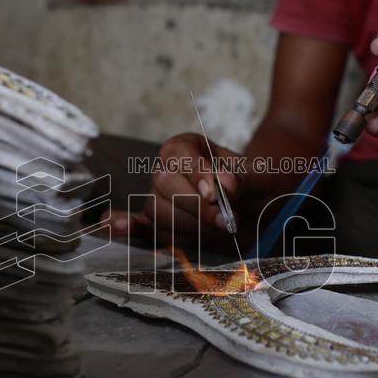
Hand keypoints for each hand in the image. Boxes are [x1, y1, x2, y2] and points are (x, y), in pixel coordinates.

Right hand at [105, 133, 248, 248]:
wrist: (261, 207)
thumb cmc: (259, 185)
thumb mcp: (263, 174)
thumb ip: (247, 178)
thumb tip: (227, 187)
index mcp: (186, 147)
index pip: (178, 153)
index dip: (194, 173)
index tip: (216, 193)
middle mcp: (167, 170)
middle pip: (164, 184)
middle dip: (196, 206)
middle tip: (227, 221)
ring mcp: (160, 199)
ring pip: (156, 210)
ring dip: (188, 225)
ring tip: (220, 229)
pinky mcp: (159, 226)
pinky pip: (139, 226)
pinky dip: (126, 228)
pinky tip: (115, 226)